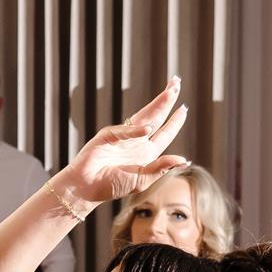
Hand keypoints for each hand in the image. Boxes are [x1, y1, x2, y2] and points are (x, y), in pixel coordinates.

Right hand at [62, 79, 189, 204]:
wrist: (86, 188)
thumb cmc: (112, 186)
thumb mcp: (142, 180)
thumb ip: (161, 168)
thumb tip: (185, 160)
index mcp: (147, 153)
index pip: (165, 133)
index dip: (175, 121)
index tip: (184, 108)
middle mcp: (137, 141)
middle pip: (156, 117)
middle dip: (167, 100)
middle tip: (176, 83)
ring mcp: (122, 136)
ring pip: (144, 116)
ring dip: (157, 104)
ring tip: (170, 92)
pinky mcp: (107, 135)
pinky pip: (124, 132)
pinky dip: (134, 131)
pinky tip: (147, 130)